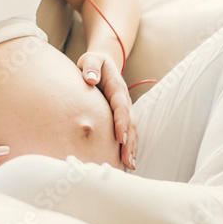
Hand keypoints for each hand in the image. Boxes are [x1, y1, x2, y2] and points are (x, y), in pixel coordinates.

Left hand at [76, 51, 136, 169]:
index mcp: (117, 87)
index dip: (121, 122)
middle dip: (130, 142)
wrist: (102, 62)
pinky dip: (128, 146)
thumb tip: (91, 79)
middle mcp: (123, 100)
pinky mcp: (120, 116)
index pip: (121, 106)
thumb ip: (90, 66)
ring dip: (132, 147)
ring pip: (131, 130)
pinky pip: (126, 131)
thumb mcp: (90, 59)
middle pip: (130, 123)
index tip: (120, 137)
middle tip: (128, 160)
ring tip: (130, 164)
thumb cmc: (93, 62)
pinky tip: (125, 160)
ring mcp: (124, 109)